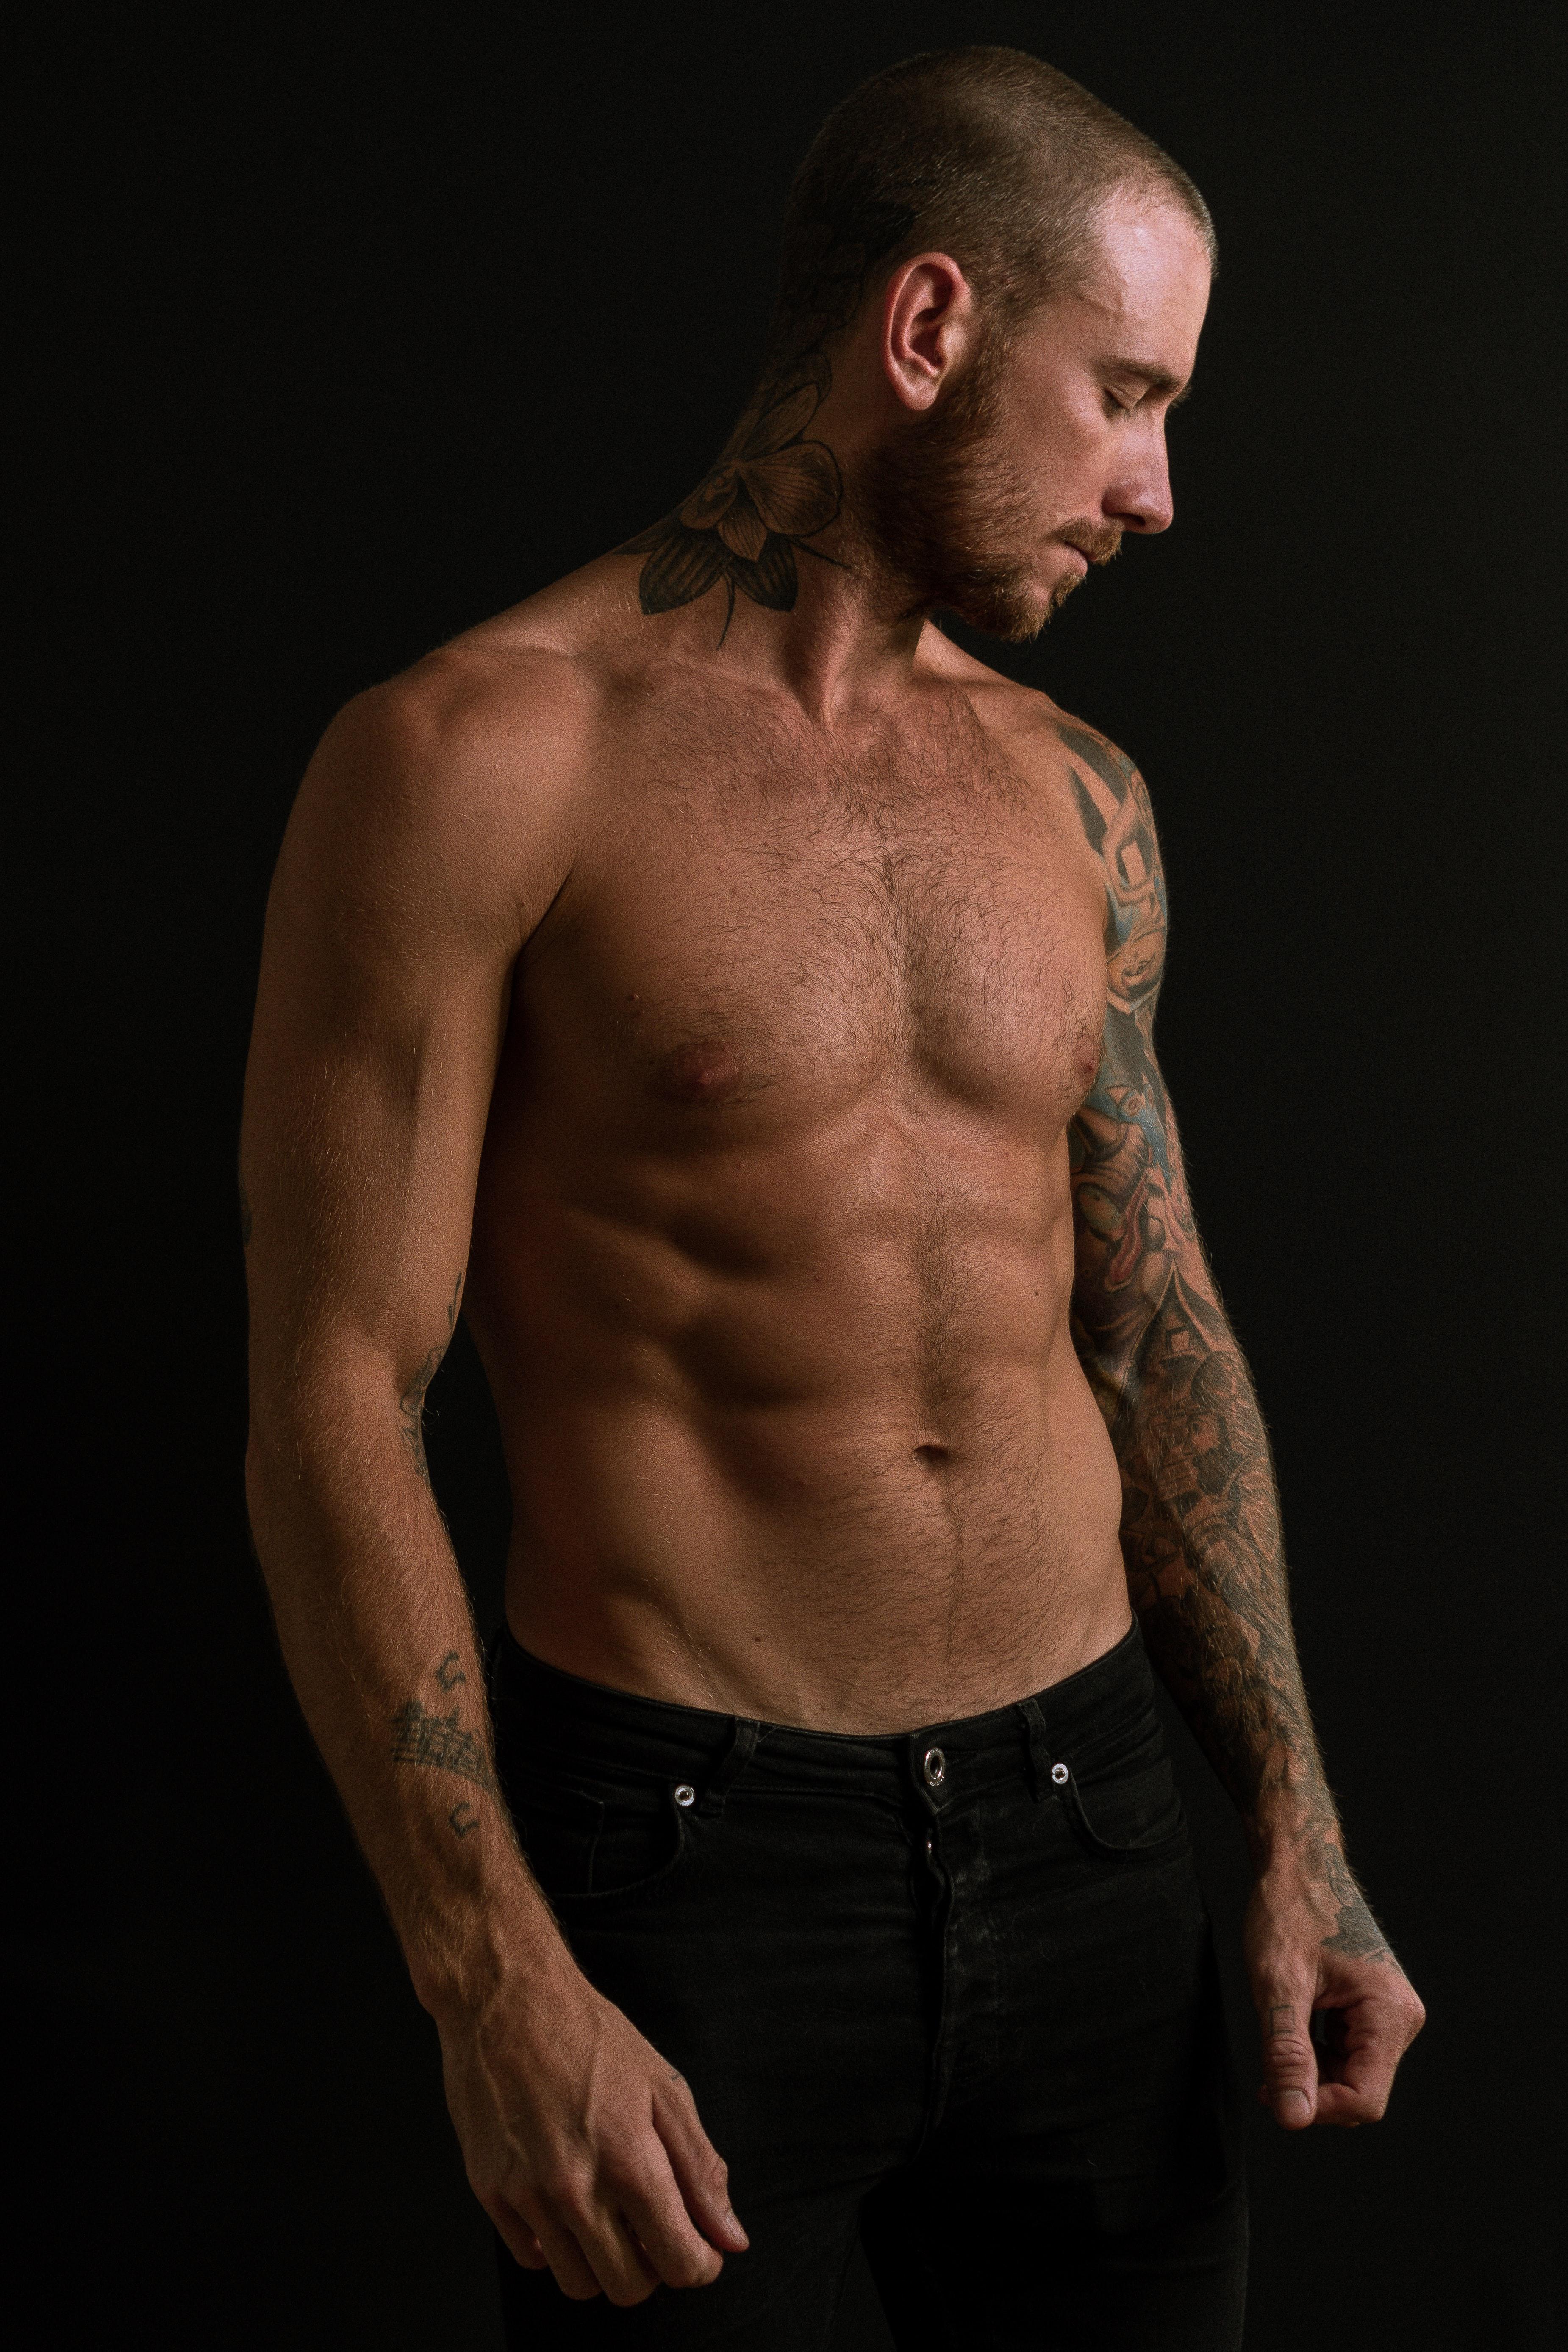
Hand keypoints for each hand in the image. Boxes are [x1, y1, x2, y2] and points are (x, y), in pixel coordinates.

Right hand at [436, 1954, 747, 2304]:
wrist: (507, 1999)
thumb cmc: (590, 2036)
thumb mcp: (664, 2089)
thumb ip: (701, 2169)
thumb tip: (731, 2238)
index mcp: (630, 2160)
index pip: (680, 2263)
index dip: (701, 2263)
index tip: (699, 2247)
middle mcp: (577, 2188)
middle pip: (628, 2288)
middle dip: (652, 2268)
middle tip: (651, 2227)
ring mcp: (528, 2194)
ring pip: (577, 2283)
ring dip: (601, 2262)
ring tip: (608, 2213)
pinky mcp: (490, 2192)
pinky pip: (530, 2258)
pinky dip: (554, 2245)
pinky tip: (564, 2203)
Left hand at [1243, 1845, 1424, 2129]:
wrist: (1299, 1865)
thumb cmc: (1288, 1912)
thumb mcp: (1279, 1984)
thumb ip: (1288, 2053)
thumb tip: (1293, 2119)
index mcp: (1390, 2014)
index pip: (1365, 2100)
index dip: (1318, 2108)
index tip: (1270, 2092)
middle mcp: (1401, 2018)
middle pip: (1360, 2092)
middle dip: (1312, 2090)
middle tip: (1264, 2071)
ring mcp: (1389, 2014)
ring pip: (1352, 2076)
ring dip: (1312, 2073)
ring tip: (1275, 2041)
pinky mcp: (1373, 2010)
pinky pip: (1349, 2054)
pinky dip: (1317, 2055)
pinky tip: (1292, 2031)